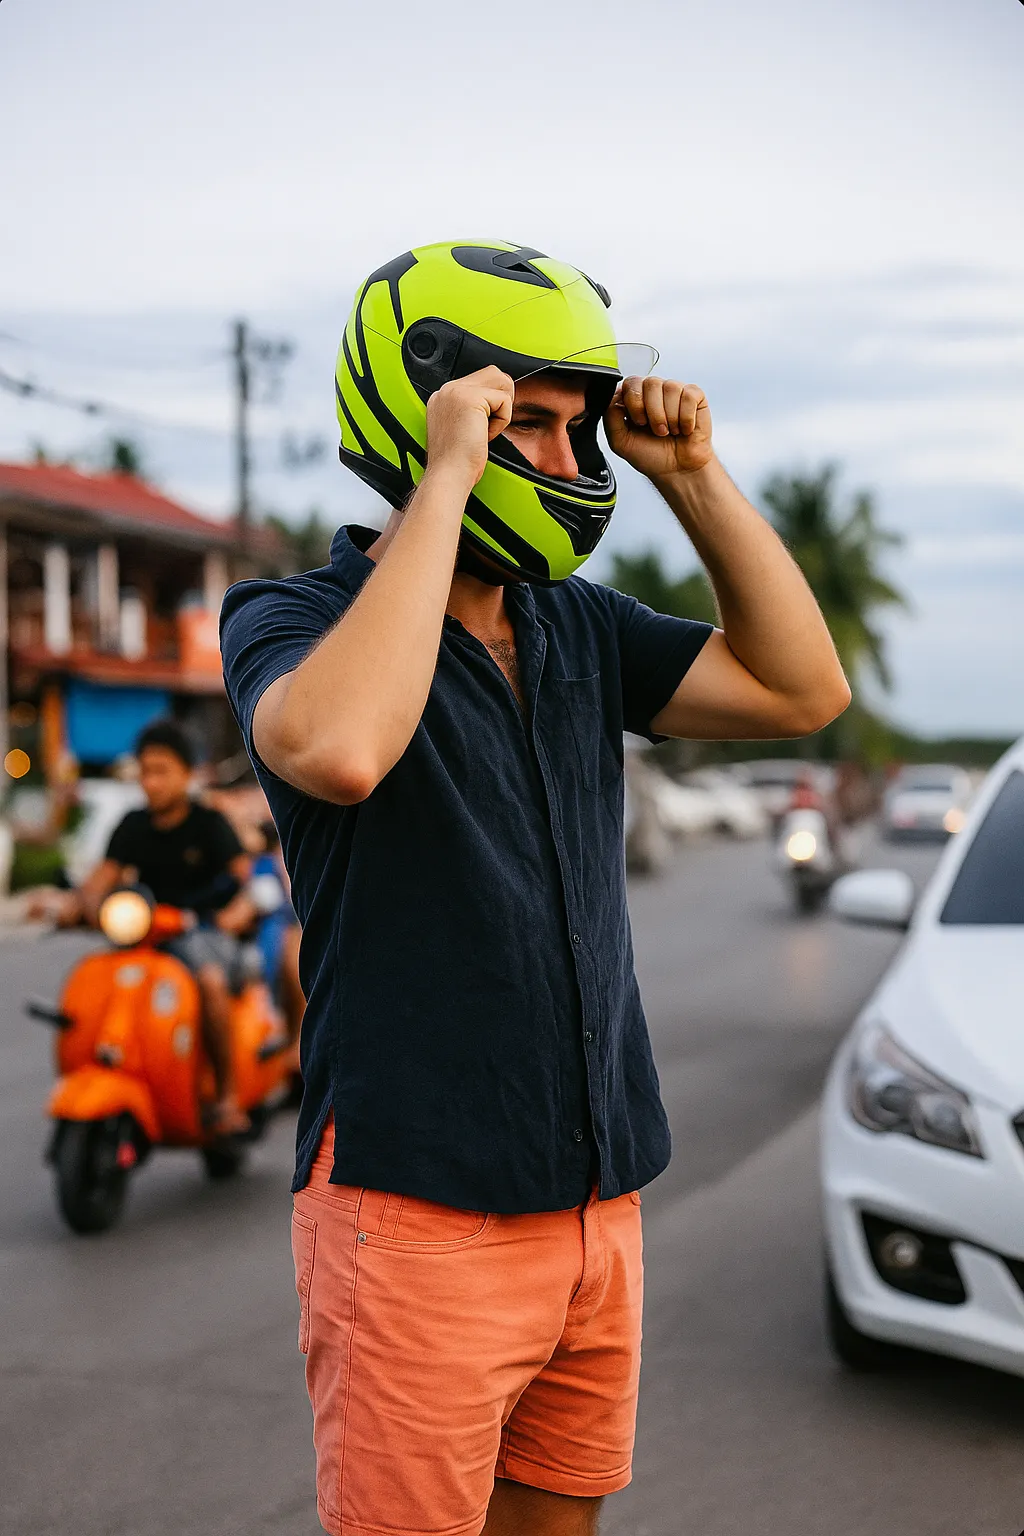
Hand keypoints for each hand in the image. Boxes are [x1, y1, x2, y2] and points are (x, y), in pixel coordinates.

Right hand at [424, 366, 513, 488]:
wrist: (448, 476)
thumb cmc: (455, 463)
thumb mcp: (462, 429)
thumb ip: (474, 410)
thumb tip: (497, 401)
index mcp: (443, 397)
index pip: (480, 380)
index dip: (492, 402)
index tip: (481, 428)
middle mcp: (447, 390)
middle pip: (493, 374)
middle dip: (502, 399)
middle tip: (490, 426)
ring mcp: (456, 391)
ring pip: (501, 382)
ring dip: (501, 409)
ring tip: (485, 430)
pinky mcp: (470, 398)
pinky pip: (504, 401)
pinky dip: (501, 422)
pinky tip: (484, 436)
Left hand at [604, 376, 713, 480]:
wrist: (677, 471)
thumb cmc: (651, 455)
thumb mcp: (620, 441)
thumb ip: (610, 417)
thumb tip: (613, 396)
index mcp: (635, 398)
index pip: (630, 383)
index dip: (635, 403)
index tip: (639, 424)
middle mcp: (654, 391)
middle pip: (650, 383)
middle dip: (653, 413)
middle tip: (657, 431)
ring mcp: (675, 391)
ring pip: (670, 388)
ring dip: (670, 418)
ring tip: (671, 431)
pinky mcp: (695, 396)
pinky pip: (689, 395)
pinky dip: (686, 417)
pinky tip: (685, 428)